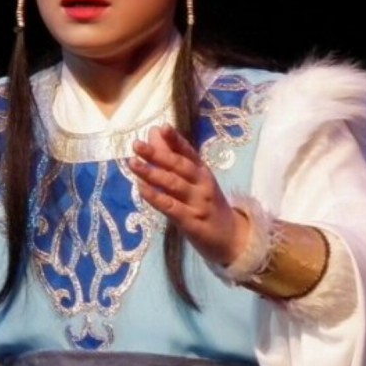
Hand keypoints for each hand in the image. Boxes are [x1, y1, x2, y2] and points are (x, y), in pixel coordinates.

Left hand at [129, 125, 249, 265]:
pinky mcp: (191, 221)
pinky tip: (141, 188)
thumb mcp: (196, 180)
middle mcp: (202, 183)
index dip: (175, 139)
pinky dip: (155, 196)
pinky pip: (171, 206)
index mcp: (202, 171)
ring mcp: (198, 202)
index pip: (188, 151)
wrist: (232, 238)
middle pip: (179, 165)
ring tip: (133, 162)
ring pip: (173, 184)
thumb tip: (155, 133)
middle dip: (157, 153)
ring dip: (152, 172)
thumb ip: (175, 157)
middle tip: (137, 144)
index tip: (162, 127)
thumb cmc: (207, 204)